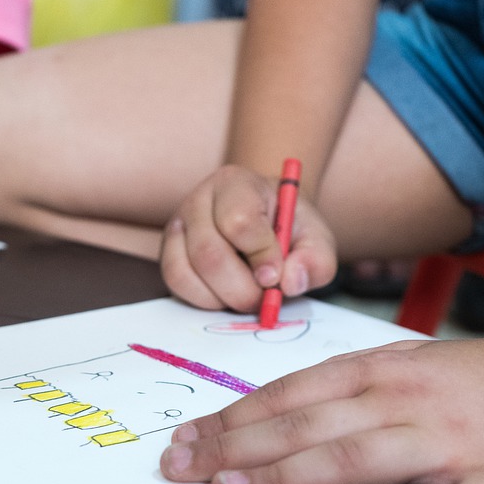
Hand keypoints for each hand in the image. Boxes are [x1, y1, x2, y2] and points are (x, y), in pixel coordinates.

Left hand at [158, 325, 483, 483]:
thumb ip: (340, 392)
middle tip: (177, 472)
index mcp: (374, 372)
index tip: (180, 445)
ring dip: (296, 478)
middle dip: (235, 449)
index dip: (229, 421)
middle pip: (307, 425)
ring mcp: (452, 439)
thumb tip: (265, 418)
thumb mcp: (399, 369)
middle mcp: (403, 399)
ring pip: (363, 457)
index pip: (287, 396)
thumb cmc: (474, 380)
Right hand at [159, 164, 337, 312]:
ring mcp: (177, 225)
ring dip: (222, 297)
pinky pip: (175, 283)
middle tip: (263, 298)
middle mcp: (198, 200)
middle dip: (241, 288)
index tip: (275, 275)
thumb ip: (315, 260)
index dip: (260, 255)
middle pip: (208, 253)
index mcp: (235, 183)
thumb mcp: (315, 239)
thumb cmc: (287, 227)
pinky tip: (224, 294)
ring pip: (185, 271)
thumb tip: (289, 282)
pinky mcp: (168, 251)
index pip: (238, 221)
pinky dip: (203, 300)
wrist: (265, 221)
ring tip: (246, 294)